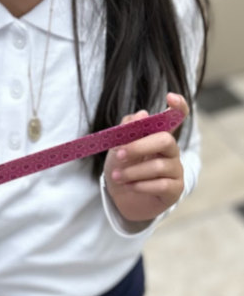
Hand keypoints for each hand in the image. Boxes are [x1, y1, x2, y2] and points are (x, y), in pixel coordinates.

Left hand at [103, 93, 188, 222]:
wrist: (121, 198)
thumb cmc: (123, 167)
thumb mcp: (117, 147)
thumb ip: (127, 130)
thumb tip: (142, 114)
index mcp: (158, 135)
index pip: (177, 117)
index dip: (178, 106)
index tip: (169, 96)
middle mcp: (171, 150)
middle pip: (165, 140)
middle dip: (140, 146)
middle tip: (120, 154)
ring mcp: (175, 170)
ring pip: (159, 165)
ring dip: (134, 171)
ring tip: (117, 176)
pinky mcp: (175, 190)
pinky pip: (162, 185)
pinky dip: (142, 185)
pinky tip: (131, 186)